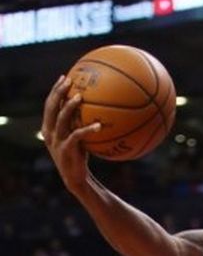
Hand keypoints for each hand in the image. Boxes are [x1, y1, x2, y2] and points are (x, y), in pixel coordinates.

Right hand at [42, 75, 100, 193]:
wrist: (74, 178)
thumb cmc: (79, 156)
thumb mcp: (79, 138)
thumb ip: (81, 124)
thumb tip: (98, 109)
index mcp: (49, 127)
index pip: (49, 104)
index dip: (55, 90)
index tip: (64, 77)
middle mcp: (50, 132)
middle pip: (51, 107)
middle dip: (58, 92)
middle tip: (69, 80)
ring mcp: (56, 141)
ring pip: (60, 119)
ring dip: (69, 106)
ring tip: (80, 96)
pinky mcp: (66, 150)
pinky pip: (77, 136)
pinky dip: (87, 130)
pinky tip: (99, 125)